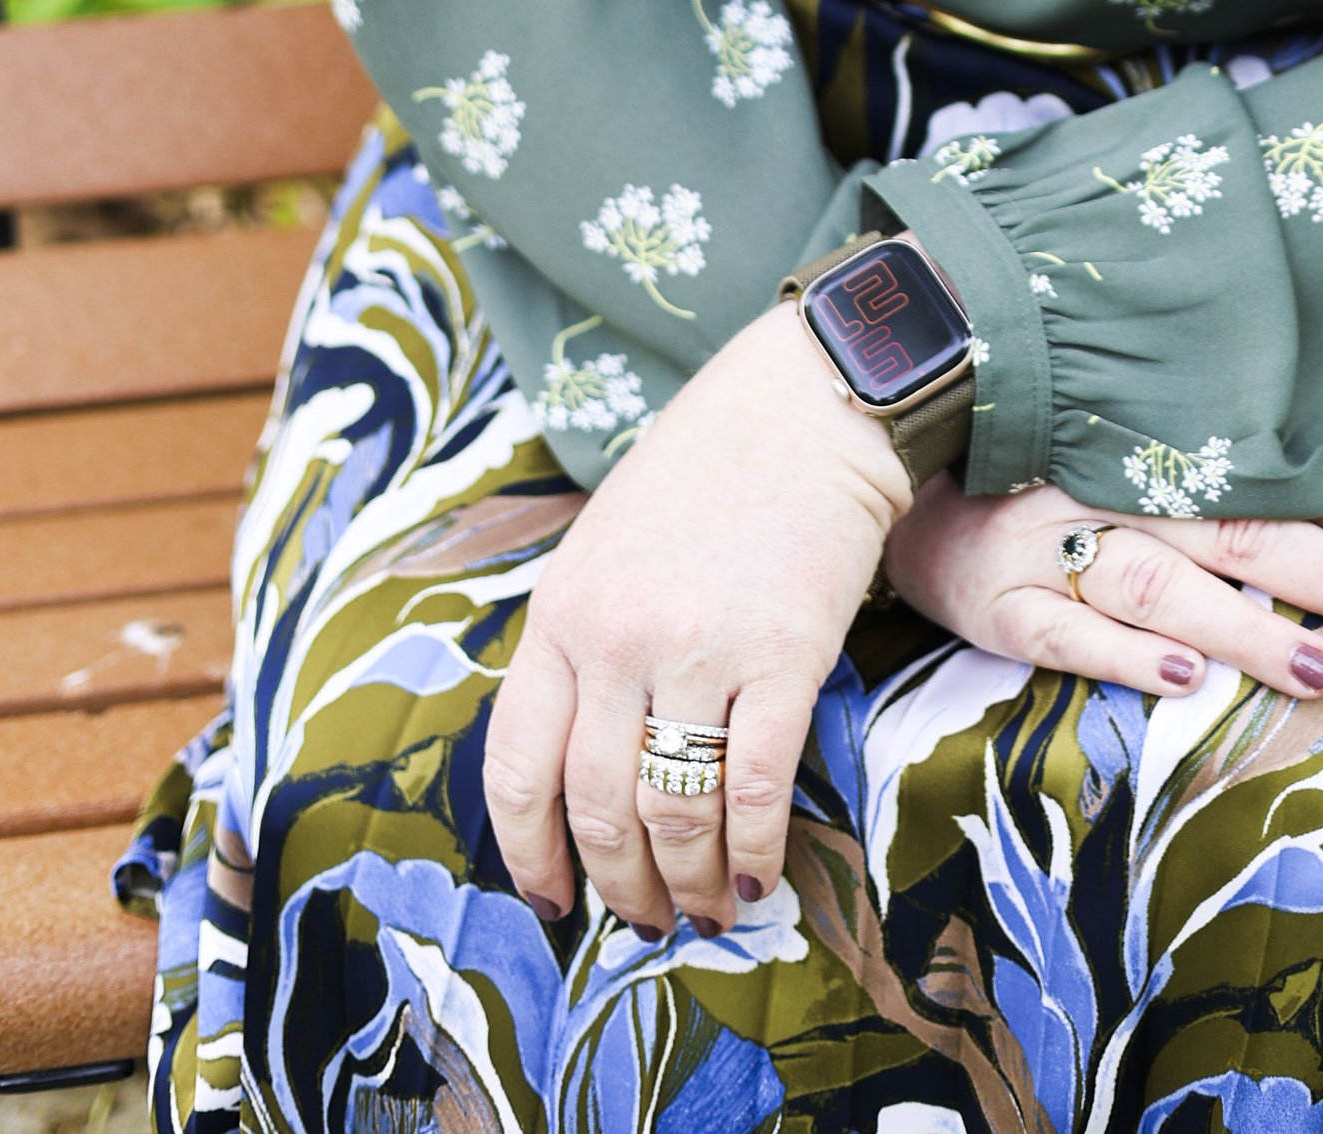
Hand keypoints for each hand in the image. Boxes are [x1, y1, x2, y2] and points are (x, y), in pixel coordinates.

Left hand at [484, 301, 907, 938]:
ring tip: (704, 912)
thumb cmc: (707, 473)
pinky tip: (756, 875)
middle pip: (595, 807)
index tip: (552, 900)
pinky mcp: (784, 655)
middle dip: (618, 886)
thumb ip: (581, 643)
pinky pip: (756, 786)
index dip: (529, 853)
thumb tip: (574, 762)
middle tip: (643, 920)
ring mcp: (699, 649)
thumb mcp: (604, 547)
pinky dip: (751, 849)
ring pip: (673, 812)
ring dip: (686, 883)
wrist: (806, 402)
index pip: (517, 766)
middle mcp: (617, 640)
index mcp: (561, 612)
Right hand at [885, 476, 1322, 701]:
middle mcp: (1107, 487)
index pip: (1274, 476)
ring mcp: (1047, 545)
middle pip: (1236, 529)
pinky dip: (1124, 653)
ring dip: (1246, 626)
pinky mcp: (994, 601)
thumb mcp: (1116, 433)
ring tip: (1321, 667)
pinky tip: (1183, 678)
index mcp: (1148, 441)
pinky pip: (1063, 632)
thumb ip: (1207, 457)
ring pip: (1161, 583)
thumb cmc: (1026, 450)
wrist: (883, 451)